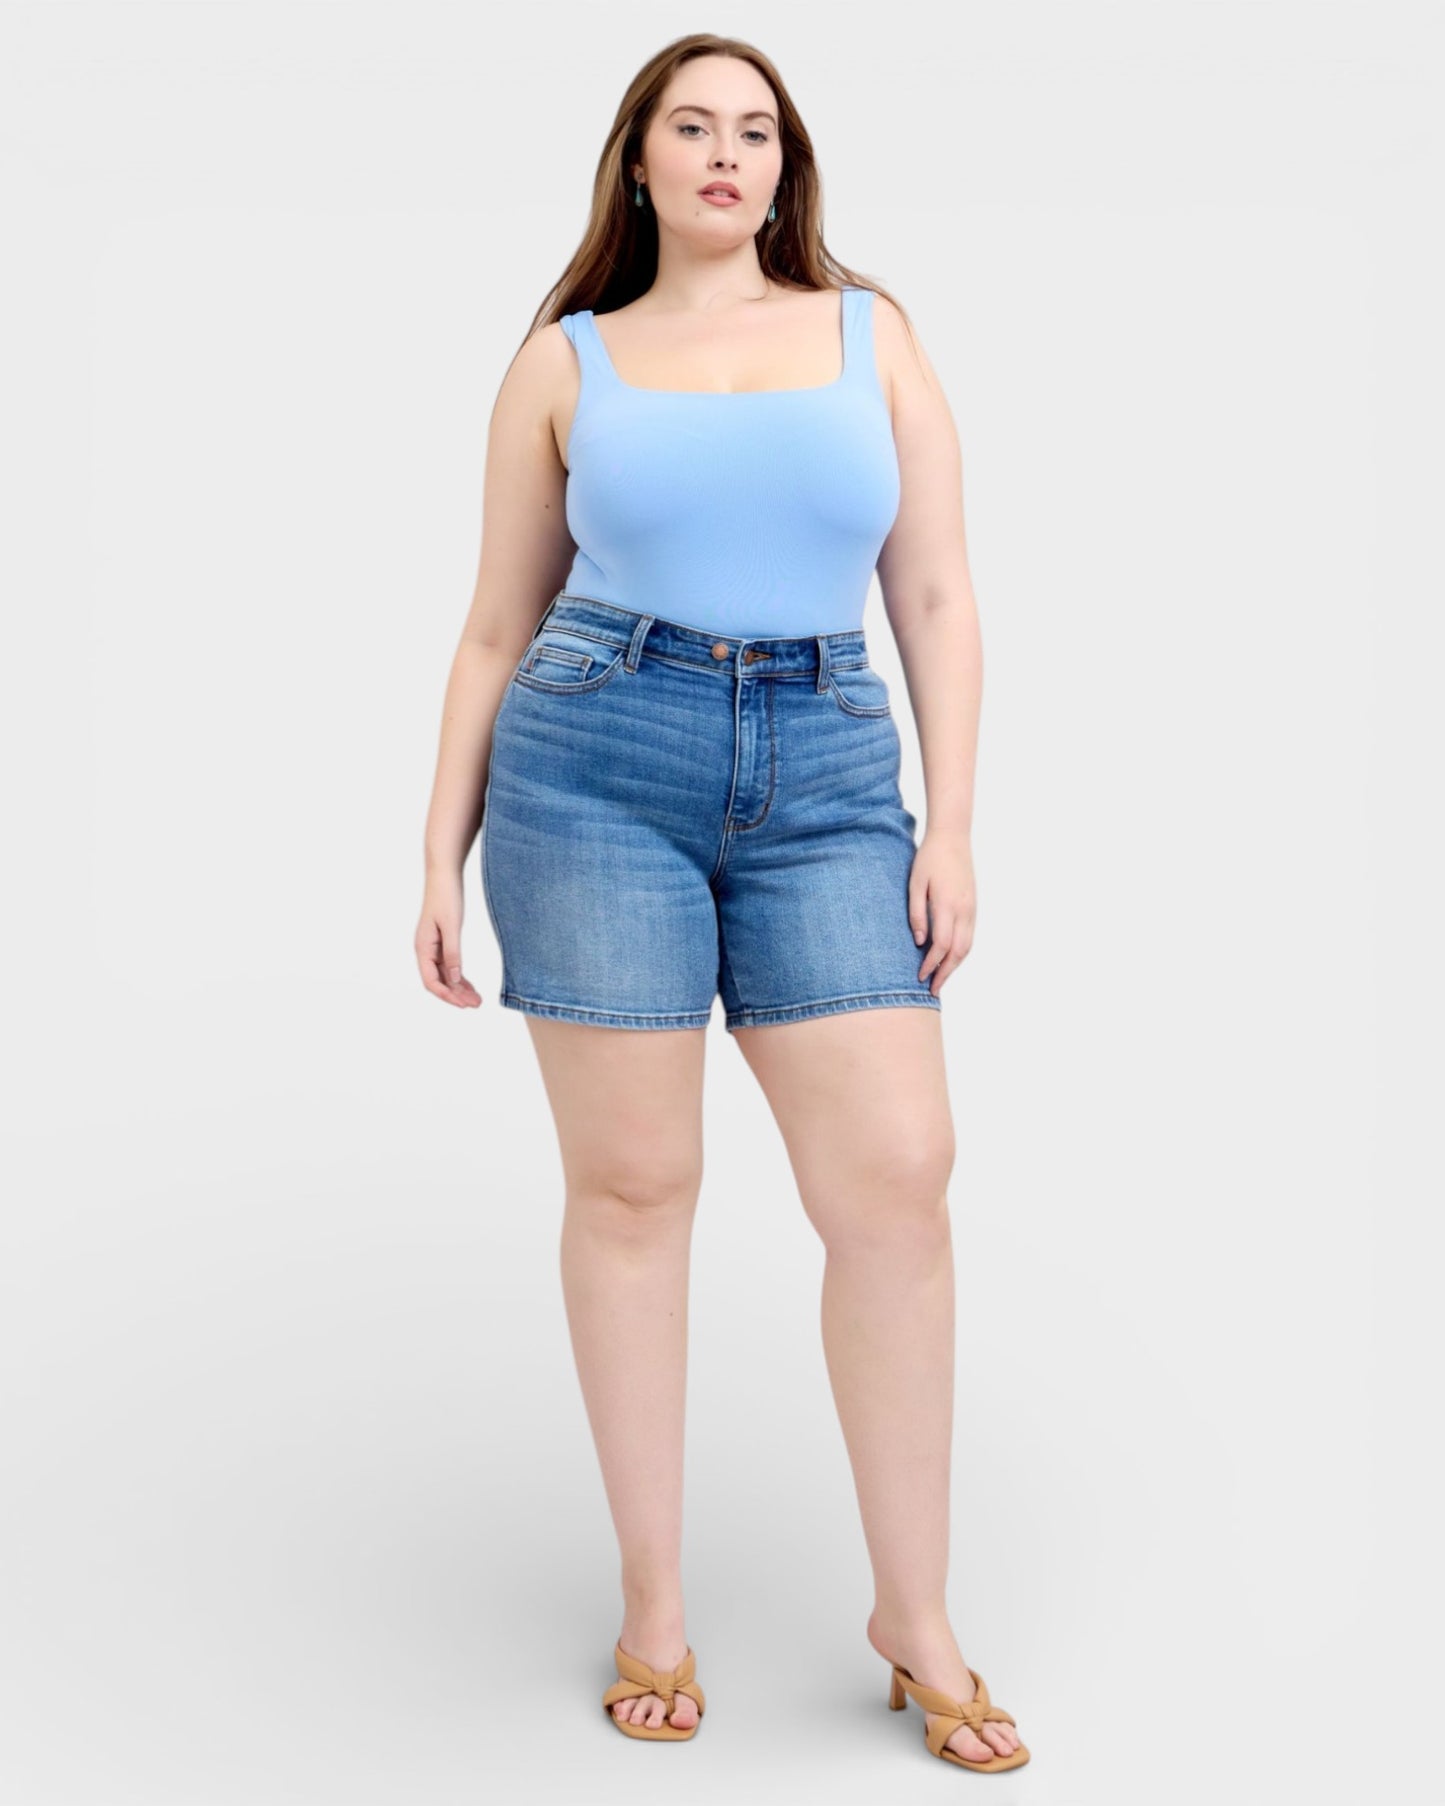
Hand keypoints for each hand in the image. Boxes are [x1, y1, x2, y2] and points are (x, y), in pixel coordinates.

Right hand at [416, 866, 481, 1007]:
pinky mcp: (442, 941)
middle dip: (456, 995)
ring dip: (459, 988)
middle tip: (476, 1005)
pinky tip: (470, 986)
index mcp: (423, 948)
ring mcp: (433, 947)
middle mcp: (425, 950)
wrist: (445, 875)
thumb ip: (453, 953)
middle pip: (439, 981)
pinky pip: (449, 965)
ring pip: (445, 975)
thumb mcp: (452, 926)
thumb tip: (455, 980)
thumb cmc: (446, 897)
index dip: (446, 995)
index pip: (431, 981)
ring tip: (476, 1000)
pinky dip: (460, 977)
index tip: (463, 1004)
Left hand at [908, 827, 975, 995]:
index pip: (941, 945)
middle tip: (932, 990)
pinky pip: (970, 936)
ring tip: (941, 979)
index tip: (919, 976)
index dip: (930, 965)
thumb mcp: (915, 883)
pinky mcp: (974, 906)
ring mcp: (972, 909)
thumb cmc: (929, 858)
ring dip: (955, 966)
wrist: (953, 838)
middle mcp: (964, 910)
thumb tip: (920, 941)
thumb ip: (917, 913)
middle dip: (945, 973)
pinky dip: (961, 953)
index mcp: (948, 905)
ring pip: (968, 947)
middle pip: (958, 952)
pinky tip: (950, 959)